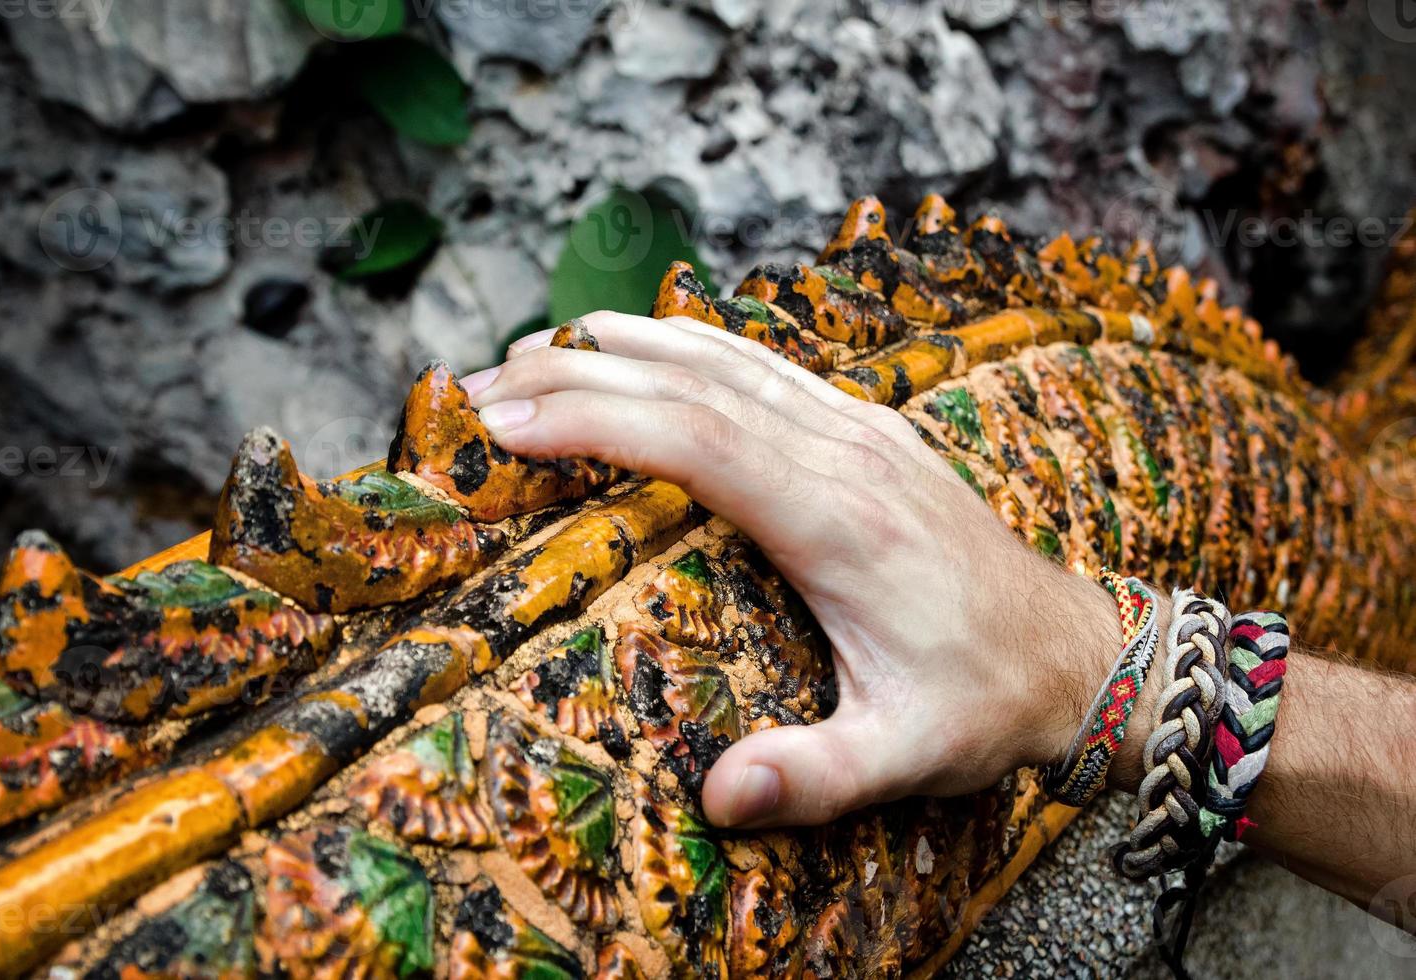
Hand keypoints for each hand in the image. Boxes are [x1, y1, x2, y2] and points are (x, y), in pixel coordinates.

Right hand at [461, 312, 1122, 827]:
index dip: (590, 418)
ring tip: (524, 351)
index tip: (498, 424)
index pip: (693, 438)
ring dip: (616, 345)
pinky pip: (762, 362)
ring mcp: (859, 428)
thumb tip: (718, 796)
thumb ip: (816, 776)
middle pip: (688, 381)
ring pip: (721, 355)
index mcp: (839, 518)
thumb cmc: (985, 703)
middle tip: (472, 392)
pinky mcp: (867, 428)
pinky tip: (638, 337)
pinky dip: (685, 342)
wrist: (1079, 651)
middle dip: (570, 375)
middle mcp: (844, 451)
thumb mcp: (907, 757)